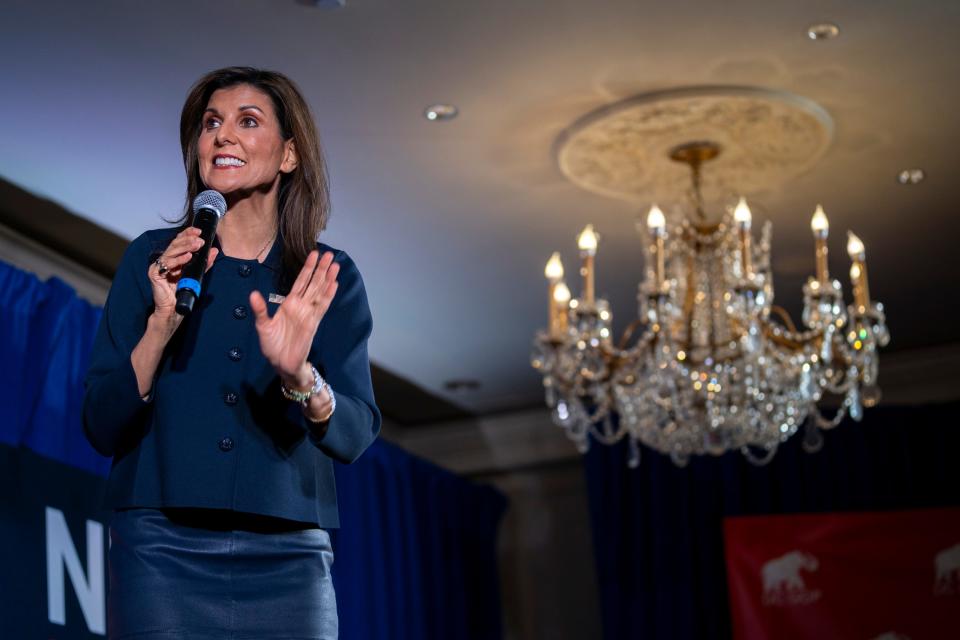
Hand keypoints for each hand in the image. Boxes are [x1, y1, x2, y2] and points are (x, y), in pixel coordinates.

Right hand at [148, 227, 218, 326]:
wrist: (172, 308)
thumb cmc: (182, 291)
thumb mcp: (196, 274)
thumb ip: (205, 263)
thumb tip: (214, 251)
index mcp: (173, 258)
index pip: (179, 241)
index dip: (188, 234)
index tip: (199, 231)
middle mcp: (165, 260)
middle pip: (175, 244)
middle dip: (188, 240)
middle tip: (200, 239)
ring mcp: (158, 266)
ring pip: (171, 251)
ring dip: (185, 247)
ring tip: (196, 245)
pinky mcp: (154, 274)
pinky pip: (166, 264)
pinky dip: (178, 260)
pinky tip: (188, 257)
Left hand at [250, 250, 339, 383]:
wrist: (282, 363)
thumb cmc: (272, 345)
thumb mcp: (262, 326)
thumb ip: (260, 309)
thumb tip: (253, 294)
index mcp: (289, 303)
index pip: (301, 281)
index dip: (307, 268)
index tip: (314, 254)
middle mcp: (301, 306)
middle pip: (314, 283)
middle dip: (321, 268)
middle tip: (330, 254)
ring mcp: (309, 314)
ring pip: (320, 291)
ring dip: (328, 278)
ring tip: (335, 265)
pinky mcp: (313, 323)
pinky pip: (322, 306)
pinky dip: (328, 295)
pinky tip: (334, 284)